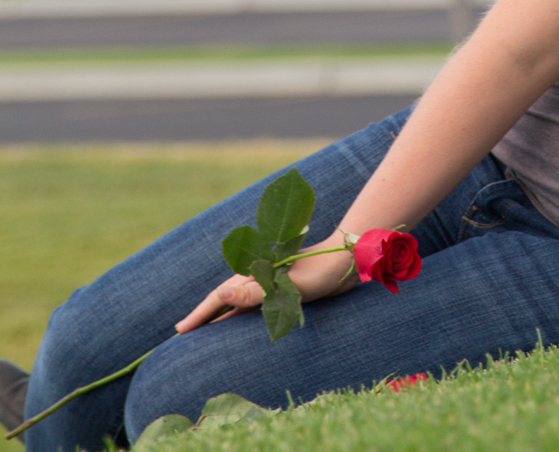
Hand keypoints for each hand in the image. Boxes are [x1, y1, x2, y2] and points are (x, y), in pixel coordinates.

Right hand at [174, 236, 355, 332]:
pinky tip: (234, 320)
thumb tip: (221, 292)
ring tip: (202, 328)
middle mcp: (258, 275)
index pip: (220, 296)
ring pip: (236, 299)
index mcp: (255, 273)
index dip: (200, 314)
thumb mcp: (290, 284)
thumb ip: (256, 291)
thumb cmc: (320, 272)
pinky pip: (251, 302)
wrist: (345, 259)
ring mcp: (268, 280)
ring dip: (219, 313)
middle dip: (204, 314)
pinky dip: (237, 311)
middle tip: (182, 332)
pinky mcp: (279, 286)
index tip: (180, 330)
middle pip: (223, 296)